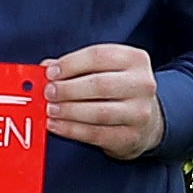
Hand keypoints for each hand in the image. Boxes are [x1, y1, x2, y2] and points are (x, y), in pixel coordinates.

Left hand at [44, 42, 165, 158]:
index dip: (71, 64)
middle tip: (48, 93)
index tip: (51, 72)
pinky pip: (95, 133)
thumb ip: (76, 66)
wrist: (147, 122)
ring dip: (68, 111)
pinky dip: (71, 130)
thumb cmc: (119, 90)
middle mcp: (142, 84)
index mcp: (135, 59)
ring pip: (98, 112)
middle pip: (99, 84)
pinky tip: (56, 125)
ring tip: (50, 110)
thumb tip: (45, 68)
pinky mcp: (130, 136)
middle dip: (68, 89)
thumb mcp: (105, 70)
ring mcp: (139, 112)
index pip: (98, 56)